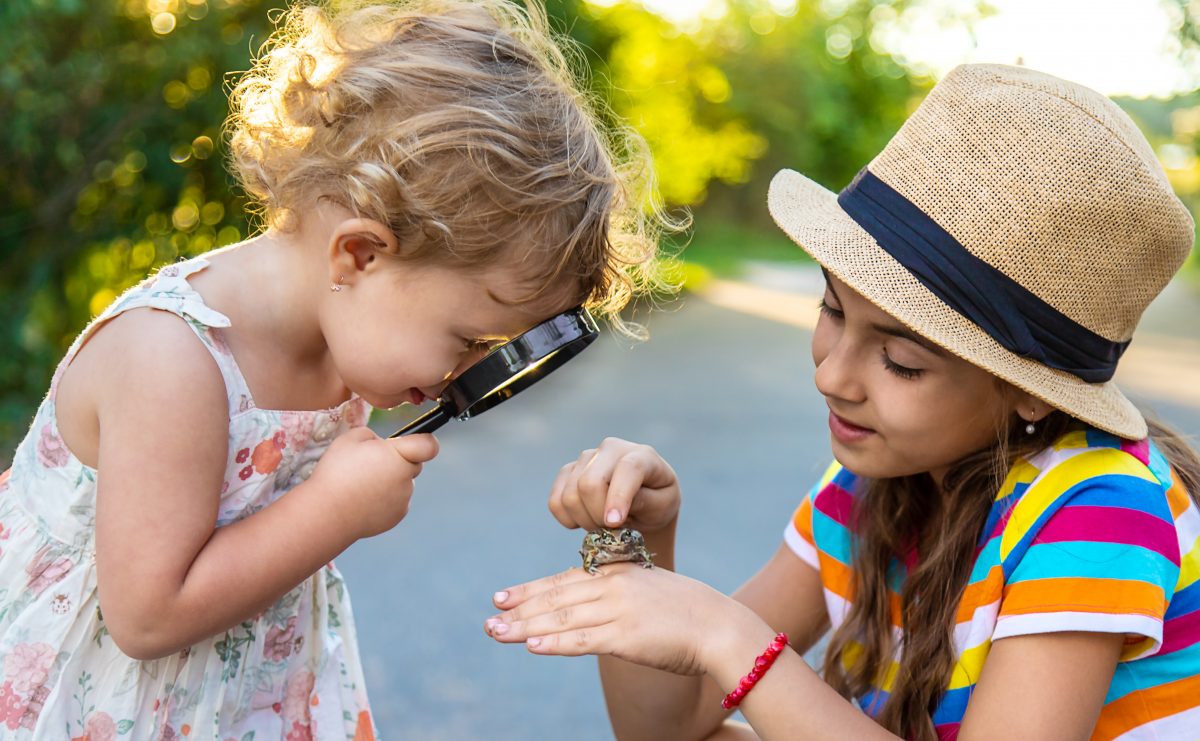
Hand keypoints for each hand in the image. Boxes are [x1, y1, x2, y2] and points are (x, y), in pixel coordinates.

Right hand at [309, 427, 438, 537]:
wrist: (327, 512)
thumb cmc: (337, 472)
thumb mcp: (350, 439)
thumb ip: (373, 435)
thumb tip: (382, 444)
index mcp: (398, 456)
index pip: (429, 445)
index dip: (425, 442)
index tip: (416, 443)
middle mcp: (406, 478)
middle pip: (413, 464)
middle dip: (398, 462)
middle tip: (370, 465)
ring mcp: (403, 498)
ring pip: (403, 483)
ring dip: (390, 482)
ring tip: (360, 485)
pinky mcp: (397, 516)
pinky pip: (396, 501)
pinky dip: (385, 500)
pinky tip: (363, 500)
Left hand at [484, 564, 742, 675]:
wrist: (718, 625)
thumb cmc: (686, 612)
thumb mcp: (648, 590)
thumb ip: (618, 592)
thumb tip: (591, 601)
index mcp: (616, 573)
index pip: (563, 581)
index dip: (530, 590)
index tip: (503, 596)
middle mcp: (612, 587)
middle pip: (556, 598)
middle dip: (519, 609)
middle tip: (489, 616)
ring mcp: (618, 610)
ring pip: (562, 619)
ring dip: (525, 627)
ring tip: (496, 632)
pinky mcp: (626, 635)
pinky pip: (583, 640)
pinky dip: (555, 643)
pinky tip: (531, 645)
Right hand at [549, 438, 679, 532]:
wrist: (643, 503)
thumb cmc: (657, 504)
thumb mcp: (663, 506)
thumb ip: (645, 503)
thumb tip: (614, 511)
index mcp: (642, 455)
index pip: (627, 469)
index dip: (618, 497)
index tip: (614, 523)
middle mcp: (611, 448)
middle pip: (589, 483)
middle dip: (597, 516)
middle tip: (612, 531)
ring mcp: (586, 458)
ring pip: (570, 495)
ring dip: (585, 521)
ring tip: (604, 526)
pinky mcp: (567, 472)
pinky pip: (555, 502)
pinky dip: (568, 519)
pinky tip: (587, 519)